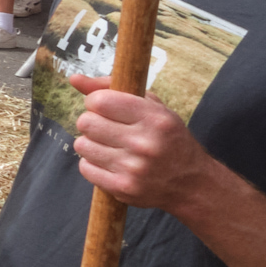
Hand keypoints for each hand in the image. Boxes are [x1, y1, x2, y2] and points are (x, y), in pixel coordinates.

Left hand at [64, 72, 211, 208]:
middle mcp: (144, 143)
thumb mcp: (152, 106)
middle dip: (91, 122)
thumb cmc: (168, 138)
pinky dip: (92, 163)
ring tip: (109, 145)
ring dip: (90, 143)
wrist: (191, 182)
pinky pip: (85, 168)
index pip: (100, 101)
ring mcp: (133, 168)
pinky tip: (110, 162)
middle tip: (106, 127)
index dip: (95, 102)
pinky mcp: (123, 188)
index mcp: (154, 118)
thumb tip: (74, 78)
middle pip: (86, 123)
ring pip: (82, 145)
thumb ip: (112, 88)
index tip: (104, 107)